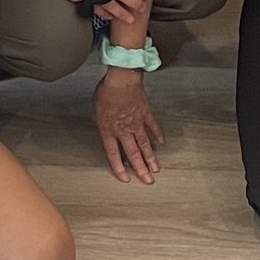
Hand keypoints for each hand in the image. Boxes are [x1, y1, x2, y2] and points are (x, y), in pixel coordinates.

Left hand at [94, 66, 163, 182]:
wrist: (122, 79)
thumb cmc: (107, 91)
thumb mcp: (98, 109)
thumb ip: (104, 120)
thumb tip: (107, 123)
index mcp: (109, 130)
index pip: (114, 154)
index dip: (119, 168)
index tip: (125, 179)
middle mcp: (124, 130)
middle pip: (133, 154)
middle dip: (140, 169)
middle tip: (147, 181)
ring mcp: (136, 123)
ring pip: (144, 144)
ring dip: (151, 158)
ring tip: (156, 169)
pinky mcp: (145, 113)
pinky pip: (152, 126)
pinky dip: (157, 134)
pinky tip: (161, 142)